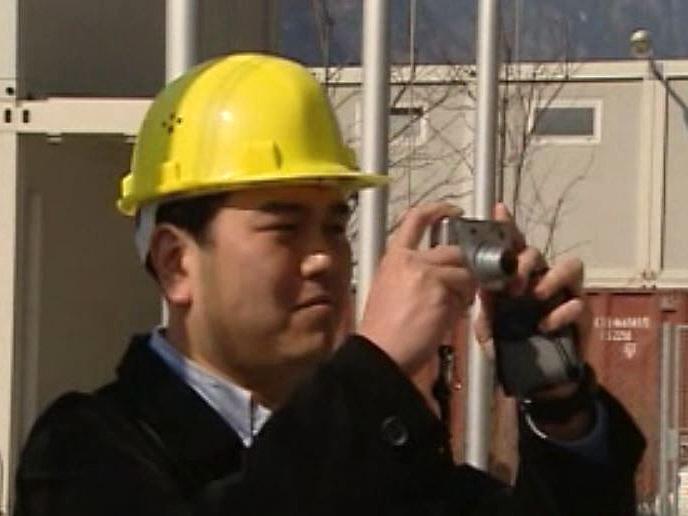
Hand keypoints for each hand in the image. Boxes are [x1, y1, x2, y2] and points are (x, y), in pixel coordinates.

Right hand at [359, 203, 476, 399]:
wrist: (380, 352)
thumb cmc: (384, 331)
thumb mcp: (389, 291)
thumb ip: (413, 276)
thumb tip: (440, 278)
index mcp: (393, 257)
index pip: (415, 219)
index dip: (438, 210)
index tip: (453, 210)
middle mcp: (409, 259)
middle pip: (451, 250)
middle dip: (462, 268)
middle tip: (462, 287)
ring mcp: (426, 273)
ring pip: (463, 270)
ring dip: (465, 290)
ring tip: (453, 307)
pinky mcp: (441, 289)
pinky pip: (465, 291)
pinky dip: (463, 305)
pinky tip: (449, 317)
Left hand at [473, 203, 593, 438]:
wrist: (539, 379)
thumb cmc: (514, 343)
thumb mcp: (492, 326)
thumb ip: (484, 308)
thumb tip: (475, 292)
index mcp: (518, 277)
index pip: (513, 247)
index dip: (508, 228)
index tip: (499, 211)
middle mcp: (541, 279)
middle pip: (538, 253)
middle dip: (525, 262)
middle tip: (512, 284)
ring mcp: (564, 294)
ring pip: (570, 265)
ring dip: (550, 278)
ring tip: (534, 296)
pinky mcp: (581, 315)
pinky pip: (578, 303)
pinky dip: (561, 312)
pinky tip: (545, 325)